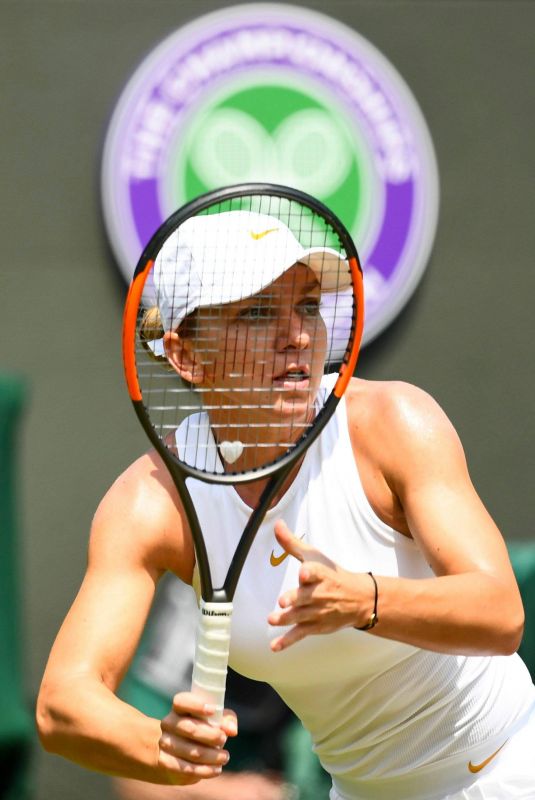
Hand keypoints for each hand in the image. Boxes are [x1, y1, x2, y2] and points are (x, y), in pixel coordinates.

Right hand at [157, 692, 236, 784]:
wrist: (180, 753)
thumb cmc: (203, 728)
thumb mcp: (216, 720)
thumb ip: (227, 720)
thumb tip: (232, 730)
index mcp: (179, 707)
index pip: (181, 701)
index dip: (196, 705)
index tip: (212, 711)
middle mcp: (169, 723)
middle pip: (189, 728)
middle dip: (210, 735)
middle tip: (223, 738)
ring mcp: (165, 742)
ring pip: (190, 751)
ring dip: (211, 756)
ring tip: (225, 757)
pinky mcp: (165, 761)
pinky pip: (186, 768)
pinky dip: (205, 770)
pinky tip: (216, 769)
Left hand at [268, 520, 373, 650]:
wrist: (360, 599)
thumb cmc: (332, 573)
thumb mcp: (314, 556)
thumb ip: (292, 543)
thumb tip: (276, 524)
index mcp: (321, 574)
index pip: (316, 572)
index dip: (309, 572)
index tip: (303, 573)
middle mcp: (320, 594)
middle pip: (306, 597)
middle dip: (295, 599)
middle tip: (283, 601)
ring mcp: (318, 612)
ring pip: (301, 616)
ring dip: (287, 619)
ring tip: (273, 620)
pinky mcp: (316, 626)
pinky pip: (300, 634)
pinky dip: (287, 641)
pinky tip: (274, 646)